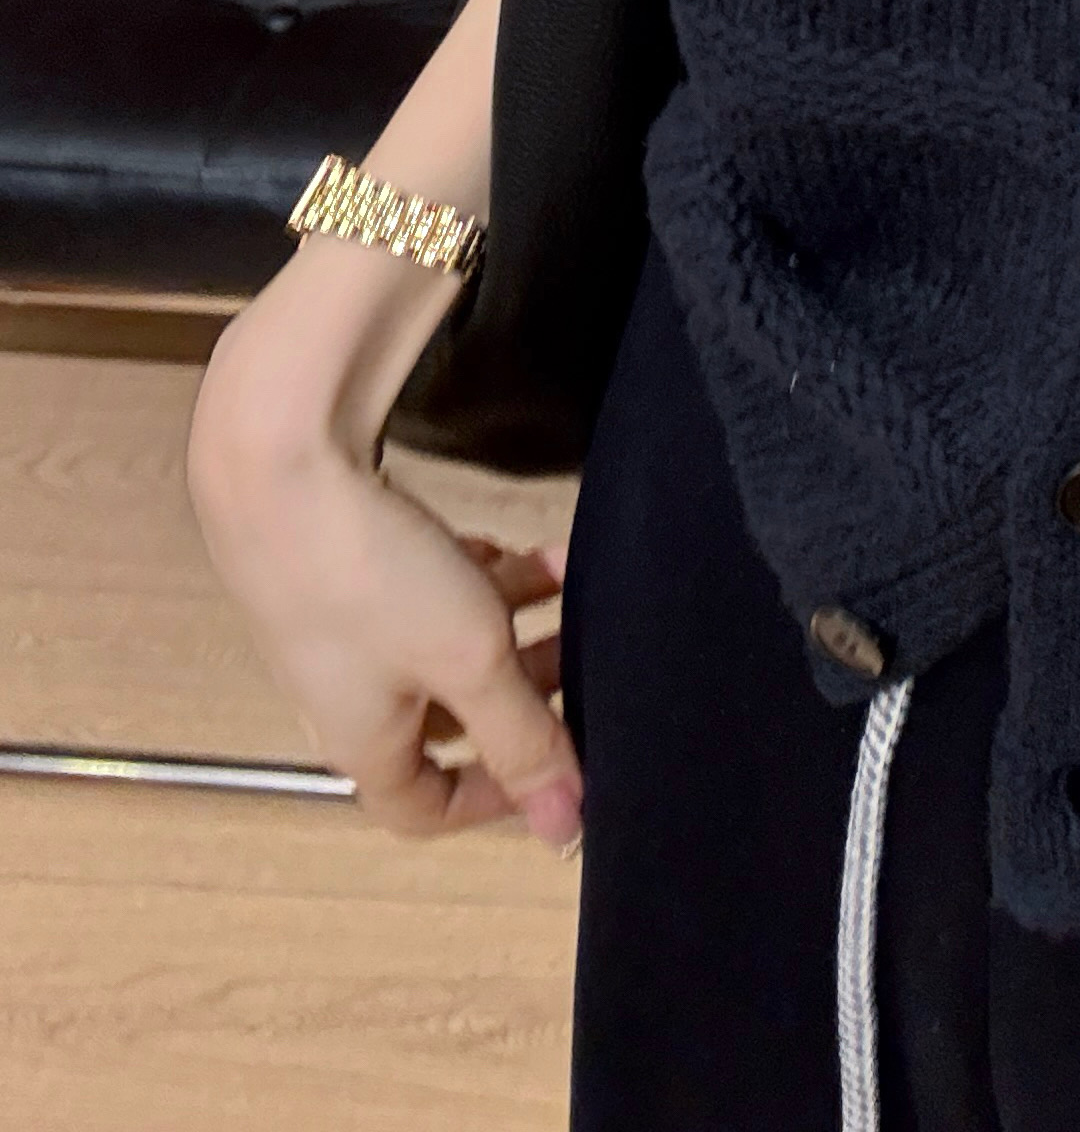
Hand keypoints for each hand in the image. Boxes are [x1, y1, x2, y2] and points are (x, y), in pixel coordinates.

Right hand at [189, 342, 583, 848]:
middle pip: (450, 716)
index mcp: (364, 742)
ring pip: (446, 642)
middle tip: (585, 654)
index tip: (560, 761)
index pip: (426, 806)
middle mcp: (348, 693)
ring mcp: (344, 625)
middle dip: (524, 690)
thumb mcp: (469, 663)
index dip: (495, 796)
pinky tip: (515, 547)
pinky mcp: (347, 561)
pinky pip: (428, 586)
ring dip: (514, 618)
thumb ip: (524, 738)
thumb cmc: (366, 576)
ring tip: (572, 580)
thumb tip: (564, 827)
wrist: (280, 465)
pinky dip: (478, 573)